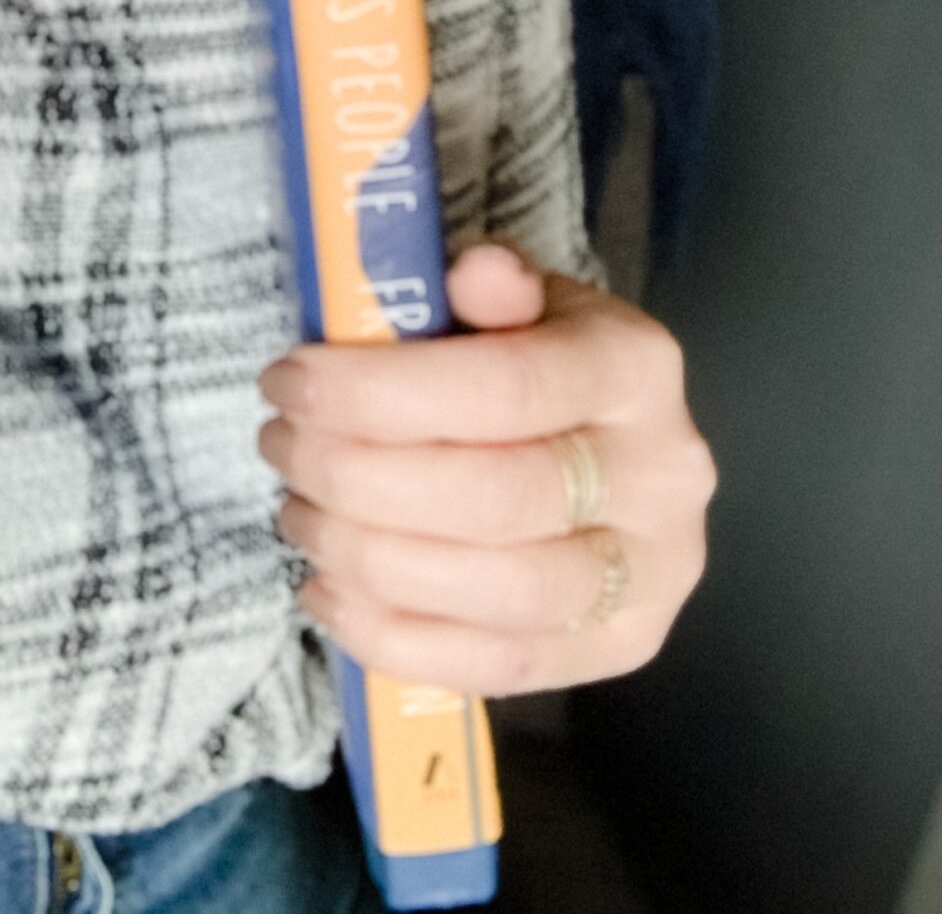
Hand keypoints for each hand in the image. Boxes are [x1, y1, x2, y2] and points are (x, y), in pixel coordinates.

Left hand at [256, 240, 717, 695]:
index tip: (291, 382)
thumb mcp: (514, 298)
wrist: (608, 444)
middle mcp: (662, 476)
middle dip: (358, 478)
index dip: (381, 393)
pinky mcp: (620, 649)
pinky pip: (498, 667)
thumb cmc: (535, 357)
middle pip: (495, 499)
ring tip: (298, 513)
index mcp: (635, 368)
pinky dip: (393, 637)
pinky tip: (328, 591)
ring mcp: (650, 576)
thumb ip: (488, 288)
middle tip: (280, 446)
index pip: (505, 388)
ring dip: (368, 558)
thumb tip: (475, 274)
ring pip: (496, 592)